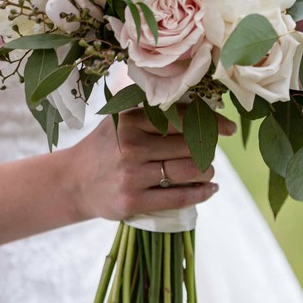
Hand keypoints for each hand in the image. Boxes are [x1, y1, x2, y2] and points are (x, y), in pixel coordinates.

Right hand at [65, 108, 236, 221]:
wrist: (74, 181)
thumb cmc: (107, 146)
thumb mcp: (121, 120)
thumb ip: (153, 110)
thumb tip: (201, 102)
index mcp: (130, 119)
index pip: (182, 118)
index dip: (211, 122)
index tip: (229, 128)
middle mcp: (131, 145)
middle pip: (190, 145)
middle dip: (207, 150)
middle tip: (209, 152)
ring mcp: (132, 174)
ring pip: (189, 171)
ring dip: (207, 172)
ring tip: (207, 171)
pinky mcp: (132, 200)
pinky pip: (179, 197)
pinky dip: (201, 193)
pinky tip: (209, 189)